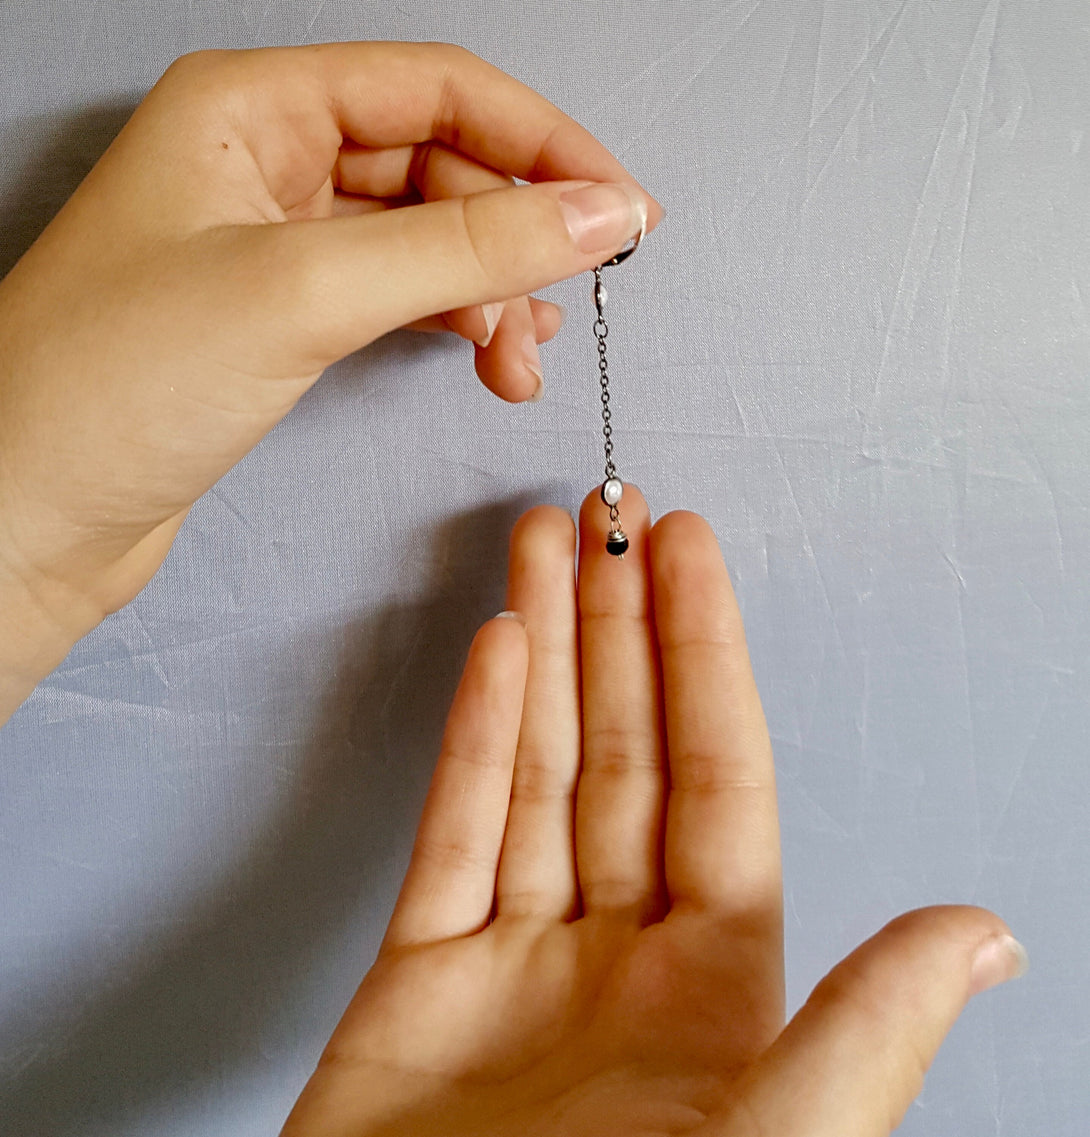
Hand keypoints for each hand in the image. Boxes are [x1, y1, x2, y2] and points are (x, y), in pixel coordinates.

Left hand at [0, 41, 659, 717]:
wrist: (26, 517)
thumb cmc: (111, 388)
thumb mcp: (308, 291)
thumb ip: (466, 247)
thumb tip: (596, 213)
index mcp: (247, 106)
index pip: (436, 89)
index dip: (543, 142)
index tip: (623, 206)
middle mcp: (260, 162)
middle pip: (437, 164)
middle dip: (516, 232)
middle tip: (578, 296)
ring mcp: (270, 243)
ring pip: (423, 238)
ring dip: (491, 290)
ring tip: (524, 360)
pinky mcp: (279, 318)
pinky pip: (396, 295)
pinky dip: (452, 324)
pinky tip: (486, 360)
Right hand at [280, 489, 1026, 1136]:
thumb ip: (863, 1036)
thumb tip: (985, 935)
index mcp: (722, 989)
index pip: (719, 780)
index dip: (706, 655)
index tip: (688, 552)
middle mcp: (623, 960)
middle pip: (627, 754)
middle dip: (618, 626)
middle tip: (610, 515)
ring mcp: (514, 962)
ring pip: (540, 772)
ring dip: (546, 654)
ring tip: (545, 548)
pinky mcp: (416, 981)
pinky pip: (452, 834)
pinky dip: (474, 739)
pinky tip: (498, 654)